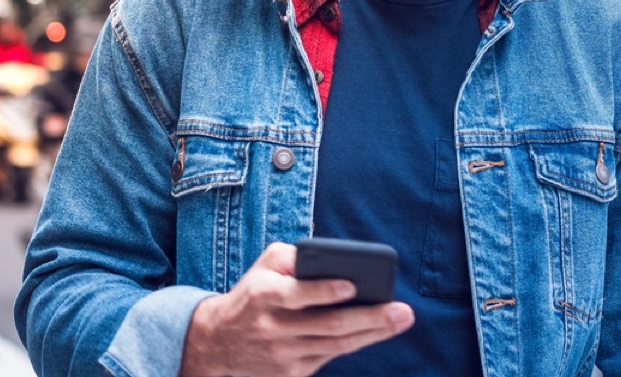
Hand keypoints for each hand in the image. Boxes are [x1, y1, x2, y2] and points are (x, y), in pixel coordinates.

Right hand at [180, 242, 413, 376]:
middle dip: (370, 317)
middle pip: (329, 324)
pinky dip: (356, 342)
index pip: (298, 294)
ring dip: (373, 333)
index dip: (325, 291)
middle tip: (402, 311)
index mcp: (266, 295)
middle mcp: (275, 327)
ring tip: (400, 319)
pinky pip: (330, 356)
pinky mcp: (291, 372)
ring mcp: (284, 354)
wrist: (218, 341)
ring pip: (336, 344)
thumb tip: (331, 258)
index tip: (352, 286)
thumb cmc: (253, 293)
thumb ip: (295, 255)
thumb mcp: (264, 266)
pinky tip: (377, 331)